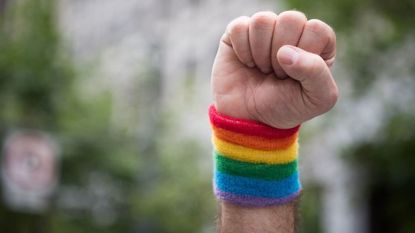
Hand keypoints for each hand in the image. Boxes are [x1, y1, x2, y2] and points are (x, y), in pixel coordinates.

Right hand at [211, 11, 337, 128]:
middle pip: (291, 19)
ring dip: (260, 53)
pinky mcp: (239, 32)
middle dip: (280, 55)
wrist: (250, 120)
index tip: (295, 77)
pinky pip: (239, 27)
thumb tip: (286, 51)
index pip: (316, 30)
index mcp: (318, 42)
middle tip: (277, 74)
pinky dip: (242, 50)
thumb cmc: (286, 108)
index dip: (304, 55)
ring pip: (263, 20)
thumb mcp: (317, 99)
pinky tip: (246, 63)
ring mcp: (265, 29)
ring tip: (262, 69)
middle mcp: (293, 30)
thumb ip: (317, 73)